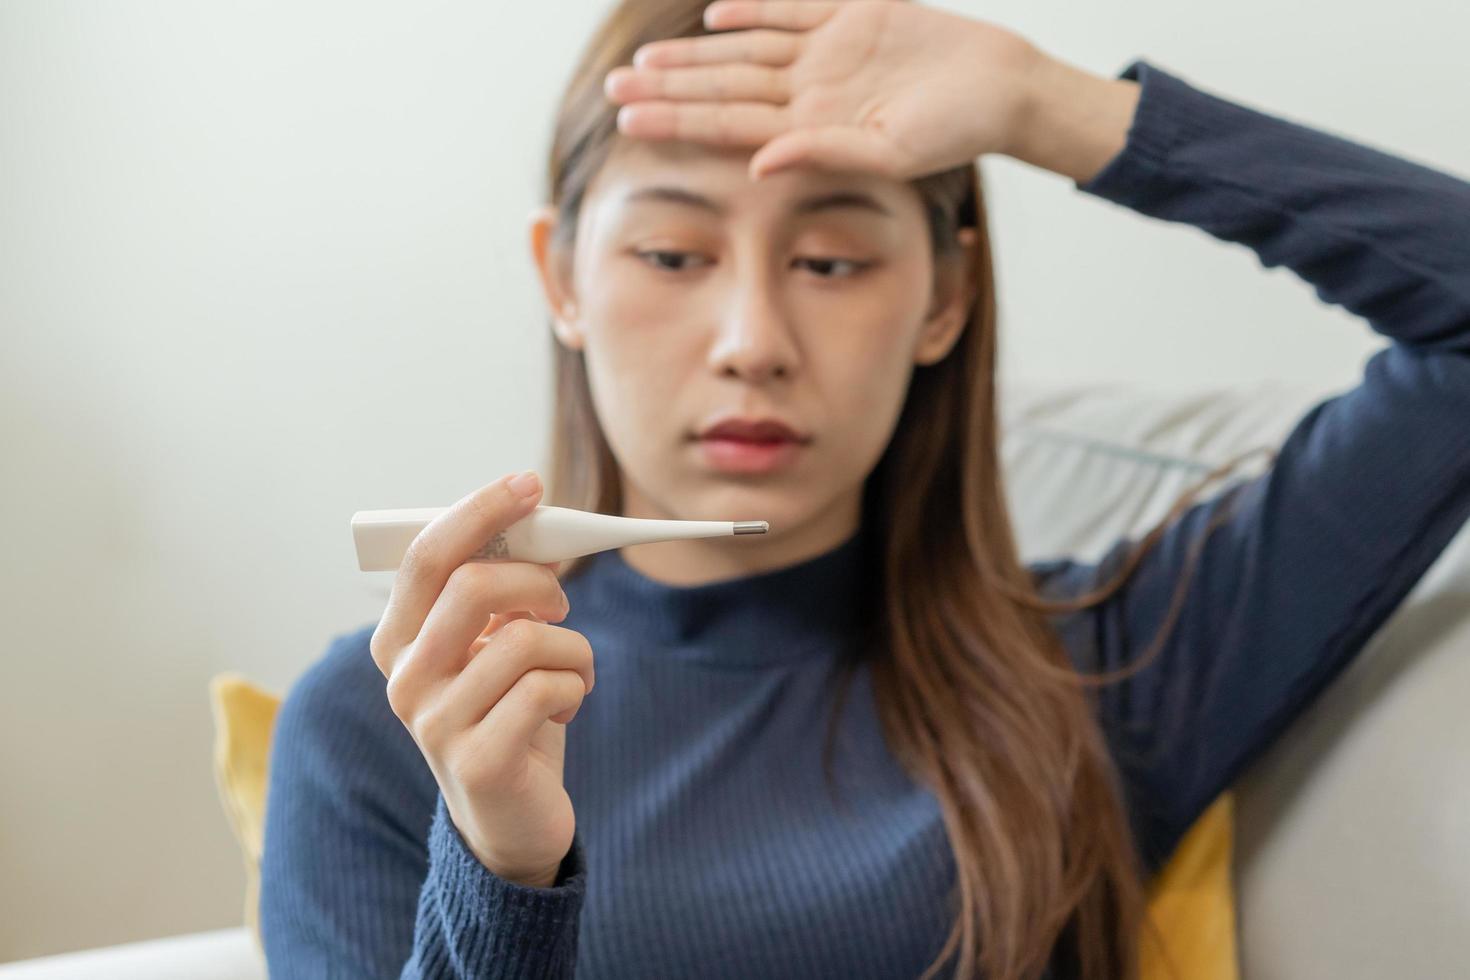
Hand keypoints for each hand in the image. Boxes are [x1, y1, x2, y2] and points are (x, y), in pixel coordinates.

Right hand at [369, 471, 594, 888]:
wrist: (510, 818)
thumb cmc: (507, 713)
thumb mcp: (495, 647)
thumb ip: (499, 593)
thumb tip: (532, 524)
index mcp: (398, 642)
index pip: (425, 555)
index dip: (479, 511)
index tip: (528, 484)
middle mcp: (405, 680)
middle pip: (473, 585)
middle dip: (537, 580)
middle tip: (560, 598)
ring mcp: (436, 724)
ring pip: (526, 639)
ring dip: (572, 647)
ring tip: (573, 670)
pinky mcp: (479, 761)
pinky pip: (548, 688)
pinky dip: (577, 686)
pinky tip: (568, 709)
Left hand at [603, 0, 1046, 180]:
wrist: (1004, 88)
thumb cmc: (955, 132)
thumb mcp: (890, 152)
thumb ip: (823, 153)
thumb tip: (759, 164)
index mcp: (810, 128)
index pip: (727, 123)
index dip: (677, 119)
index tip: (628, 122)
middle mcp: (809, 91)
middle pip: (723, 86)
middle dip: (668, 89)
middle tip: (611, 90)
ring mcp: (827, 53)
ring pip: (744, 50)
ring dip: (695, 55)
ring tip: (644, 62)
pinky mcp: (852, 14)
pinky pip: (791, 9)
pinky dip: (753, 9)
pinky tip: (713, 17)